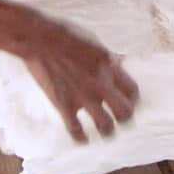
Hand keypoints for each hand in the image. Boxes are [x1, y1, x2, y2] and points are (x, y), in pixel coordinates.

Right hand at [21, 15, 137, 141]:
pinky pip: (76, 131)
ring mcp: (82, 96)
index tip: (129, 101)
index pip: (133, 91)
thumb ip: (109, 57)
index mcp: (109, 66)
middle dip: (125, 118)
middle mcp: (100, 83)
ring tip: (106, 130)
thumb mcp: (96, 42)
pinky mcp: (63, 105)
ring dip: (108, 131)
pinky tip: (83, 138)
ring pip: (106, 126)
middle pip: (125, 112)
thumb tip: (122, 61)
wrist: (40, 39)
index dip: (133, 100)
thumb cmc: (68, 36)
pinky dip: (81, 138)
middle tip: (120, 118)